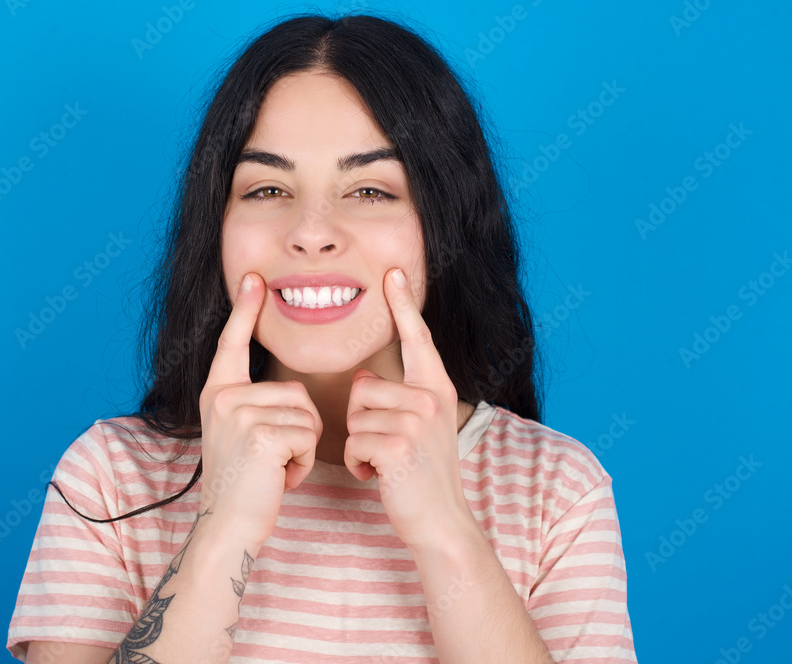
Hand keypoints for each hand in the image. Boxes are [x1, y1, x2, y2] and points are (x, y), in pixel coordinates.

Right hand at [197, 272, 322, 547]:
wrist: (228, 526)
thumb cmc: (244, 485)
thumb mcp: (239, 436)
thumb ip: (254, 407)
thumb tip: (288, 391)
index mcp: (219, 394)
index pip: (233, 343)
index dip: (245, 310)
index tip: (255, 279)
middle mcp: (224, 397)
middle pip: (296, 391)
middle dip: (301, 430)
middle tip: (273, 460)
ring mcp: (240, 414)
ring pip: (307, 414)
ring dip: (303, 449)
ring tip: (275, 469)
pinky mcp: (260, 434)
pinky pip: (308, 435)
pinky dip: (303, 463)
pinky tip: (280, 478)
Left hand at [343, 268, 470, 549]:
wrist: (442, 523)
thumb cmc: (421, 476)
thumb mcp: (419, 429)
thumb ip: (399, 399)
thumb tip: (361, 383)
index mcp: (436, 388)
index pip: (416, 339)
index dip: (403, 305)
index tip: (392, 272)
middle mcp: (430, 398)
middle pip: (362, 388)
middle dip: (361, 422)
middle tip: (388, 450)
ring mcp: (416, 421)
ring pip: (354, 416)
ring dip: (359, 446)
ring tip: (386, 465)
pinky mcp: (398, 445)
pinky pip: (353, 441)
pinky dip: (358, 464)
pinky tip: (380, 477)